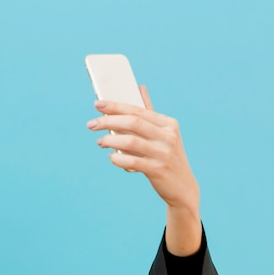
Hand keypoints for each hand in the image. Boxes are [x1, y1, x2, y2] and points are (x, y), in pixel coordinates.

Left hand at [87, 87, 201, 255]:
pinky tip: (111, 157)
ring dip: (110, 140)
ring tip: (99, 142)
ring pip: (131, 142)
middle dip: (108, 121)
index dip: (116, 106)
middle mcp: (168, 136)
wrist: (182, 187)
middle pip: (133, 123)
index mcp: (168, 124)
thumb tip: (139, 87)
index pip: (138, 110)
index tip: (97, 104)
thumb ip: (149, 113)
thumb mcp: (162, 134)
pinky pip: (132, 162)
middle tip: (91, 124)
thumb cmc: (165, 157)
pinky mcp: (158, 170)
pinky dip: (118, 159)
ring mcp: (163, 153)